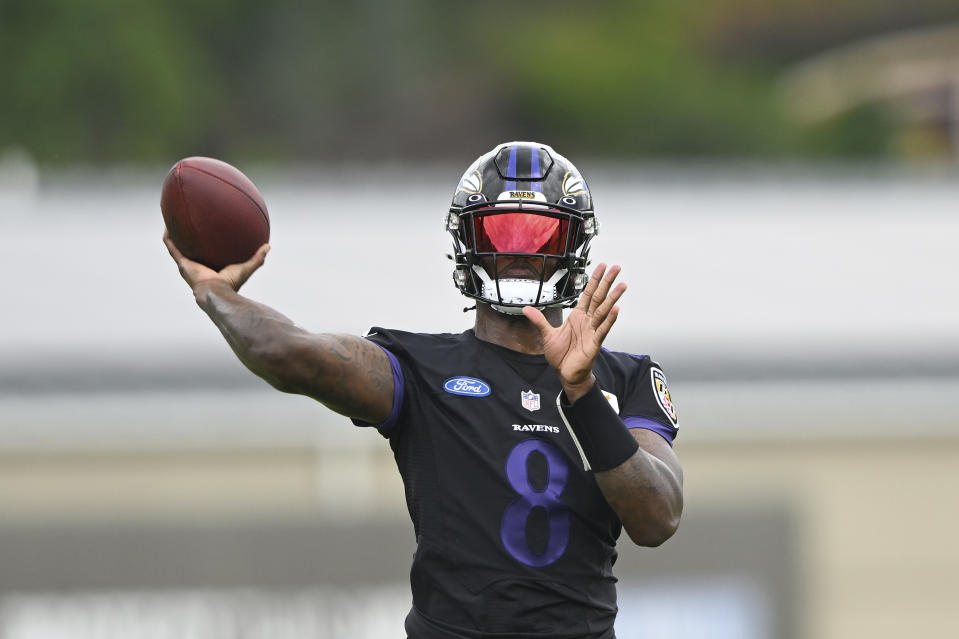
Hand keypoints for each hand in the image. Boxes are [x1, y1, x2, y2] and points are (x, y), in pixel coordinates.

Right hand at [163, 230, 268, 292]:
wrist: (216, 292)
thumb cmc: (231, 284)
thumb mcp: (245, 267)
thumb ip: (257, 258)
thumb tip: (268, 246)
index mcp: (207, 267)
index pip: (204, 253)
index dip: (203, 244)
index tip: (205, 232)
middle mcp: (194, 265)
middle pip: (188, 248)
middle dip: (186, 237)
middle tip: (187, 222)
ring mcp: (186, 264)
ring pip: (176, 246)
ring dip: (173, 233)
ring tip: (172, 219)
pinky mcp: (181, 263)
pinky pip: (171, 246)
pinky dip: (169, 235)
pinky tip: (168, 223)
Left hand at [523, 263, 626, 401]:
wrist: (565, 373)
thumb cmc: (561, 356)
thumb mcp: (547, 334)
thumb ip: (539, 320)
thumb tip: (527, 309)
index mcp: (577, 317)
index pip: (588, 294)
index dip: (594, 280)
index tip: (601, 267)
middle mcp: (587, 321)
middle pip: (599, 297)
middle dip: (607, 282)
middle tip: (616, 268)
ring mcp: (592, 331)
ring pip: (604, 311)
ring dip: (613, 298)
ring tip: (621, 285)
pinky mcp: (594, 343)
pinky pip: (602, 329)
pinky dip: (609, 319)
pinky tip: (615, 309)